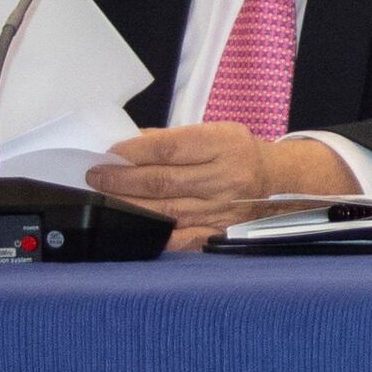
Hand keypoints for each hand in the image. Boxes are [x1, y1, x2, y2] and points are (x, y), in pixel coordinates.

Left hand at [96, 125, 362, 246]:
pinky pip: (181, 239)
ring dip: (130, 206)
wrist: (276, 183)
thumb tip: (126, 143)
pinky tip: (131, 228)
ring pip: (167, 211)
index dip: (135, 151)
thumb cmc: (237, 153)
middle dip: (122, 180)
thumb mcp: (212, 132)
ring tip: (104, 199)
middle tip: (95, 177)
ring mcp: (221, 210)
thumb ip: (170, 138)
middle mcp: (224, 178)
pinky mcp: (218, 234)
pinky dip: (155, 234)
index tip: (109, 153)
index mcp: (222, 145)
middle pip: (163, 181)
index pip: (170, 147)